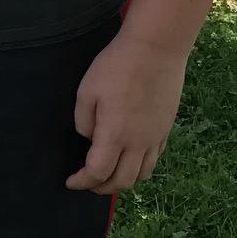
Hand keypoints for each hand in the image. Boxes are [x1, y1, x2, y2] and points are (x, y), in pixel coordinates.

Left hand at [67, 29, 188, 194]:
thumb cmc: (116, 66)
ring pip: (142, 175)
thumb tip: (89, 138)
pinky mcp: (166, 128)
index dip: (82, 182)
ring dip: (123, 182)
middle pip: (122, 182)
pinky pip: (154, 159)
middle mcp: (139, 143)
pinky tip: (130, 160)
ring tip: (108, 176)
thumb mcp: (86, 92)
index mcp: (115, 136)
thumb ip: (83, 121)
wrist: (156, 49)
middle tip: (87, 183)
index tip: (70, 182)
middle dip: (102, 188)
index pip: (97, 173)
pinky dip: (140, 168)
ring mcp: (156, 137)